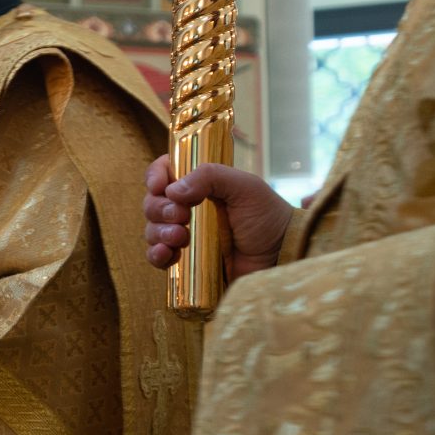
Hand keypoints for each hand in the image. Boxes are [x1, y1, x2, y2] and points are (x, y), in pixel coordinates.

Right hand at [143, 154, 290, 280]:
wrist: (281, 255)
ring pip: (152, 230)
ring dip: (159, 232)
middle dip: (159, 209)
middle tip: (181, 216)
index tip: (160, 186)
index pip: (165, 172)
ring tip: (181, 237)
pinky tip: (166, 254)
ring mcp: (185, 236)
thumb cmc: (268, 217)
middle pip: (153, 202)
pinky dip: (156, 255)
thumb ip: (211, 177)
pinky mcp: (185, 261)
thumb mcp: (245, 186)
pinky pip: (157, 257)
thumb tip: (172, 191)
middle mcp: (188, 208)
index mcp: (200, 185)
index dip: (156, 177)